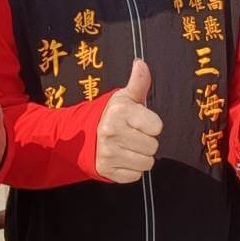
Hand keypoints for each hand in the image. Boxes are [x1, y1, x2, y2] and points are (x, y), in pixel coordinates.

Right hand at [95, 60, 161, 183]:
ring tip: (128, 146)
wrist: (82, 135)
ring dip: (140, 156)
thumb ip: (138, 83)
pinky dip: (131, 169)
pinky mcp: (107, 170)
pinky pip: (135, 175)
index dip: (150, 125)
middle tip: (132, 135)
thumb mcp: (123, 97)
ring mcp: (109, 153)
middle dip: (145, 141)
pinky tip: (122, 158)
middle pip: (153, 146)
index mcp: (119, 112)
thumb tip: (141, 64)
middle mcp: (112, 132)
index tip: (138, 122)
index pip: (157, 127)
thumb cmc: (109, 115)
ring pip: (146, 163)